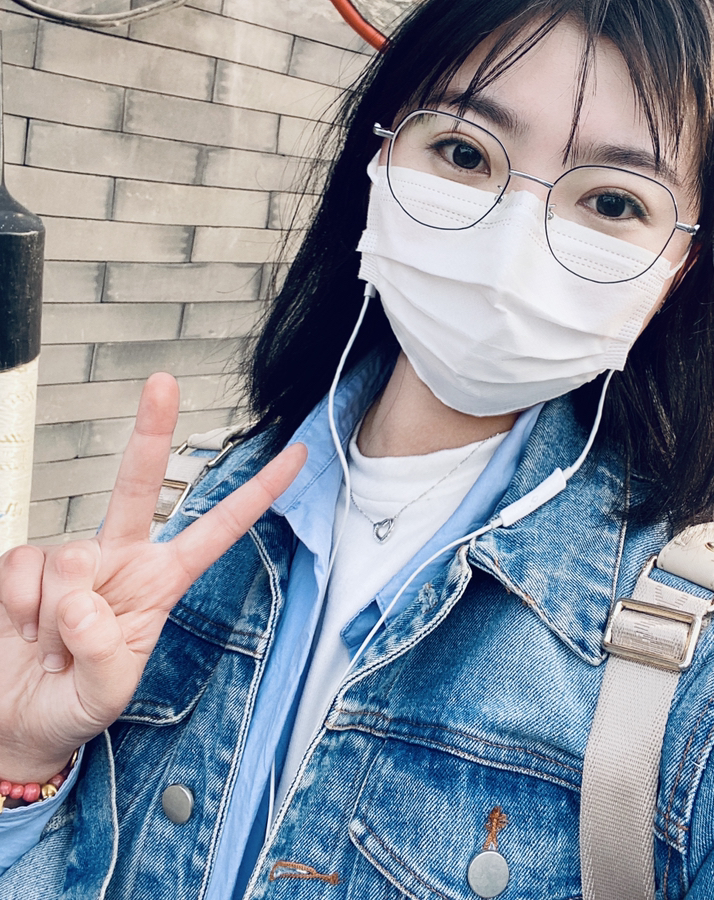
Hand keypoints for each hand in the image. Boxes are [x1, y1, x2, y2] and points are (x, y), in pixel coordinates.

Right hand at [0, 373, 305, 784]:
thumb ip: (105, 651)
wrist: (19, 720)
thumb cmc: (77, 704)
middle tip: (163, 382)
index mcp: (161, 581)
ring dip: (57, 615)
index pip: (217, 530)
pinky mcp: (24, 564)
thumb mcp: (108, 692)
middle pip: (140, 485)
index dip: (258, 494)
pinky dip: (20, 608)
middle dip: (150, 431)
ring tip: (53, 650)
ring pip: (72, 556)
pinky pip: (22, 569)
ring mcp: (72, 559)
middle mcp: (121, 558)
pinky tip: (24, 631)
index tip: (295, 457)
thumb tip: (80, 600)